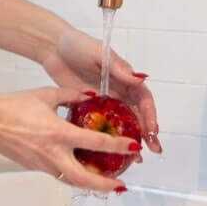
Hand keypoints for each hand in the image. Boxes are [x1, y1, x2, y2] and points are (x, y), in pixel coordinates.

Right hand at [0, 89, 139, 192]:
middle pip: (84, 178)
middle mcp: (53, 154)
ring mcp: (43, 164)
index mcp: (59, 133)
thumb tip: (92, 96)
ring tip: (107, 184)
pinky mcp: (36, 167)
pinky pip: (60, 175)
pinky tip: (83, 172)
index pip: (95, 142)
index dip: (117, 146)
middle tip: (121, 185)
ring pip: (72, 181)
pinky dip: (75, 177)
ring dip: (90, 185)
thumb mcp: (48, 95)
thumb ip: (73, 96)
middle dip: (105, 185)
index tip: (132, 147)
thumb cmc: (16, 106)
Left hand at [39, 27, 160, 152]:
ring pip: (122, 124)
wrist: (53, 48)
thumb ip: (118, 68)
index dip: (150, 115)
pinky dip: (107, 141)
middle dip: (147, 133)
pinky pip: (101, 127)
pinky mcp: (89, 110)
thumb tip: (140, 79)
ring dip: (131, 141)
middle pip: (137, 115)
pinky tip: (110, 155)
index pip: (143, 99)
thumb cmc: (78, 45)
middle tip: (153, 150)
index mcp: (124, 78)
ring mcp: (104, 102)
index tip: (152, 130)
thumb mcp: (100, 54)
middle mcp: (118, 92)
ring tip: (137, 160)